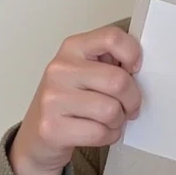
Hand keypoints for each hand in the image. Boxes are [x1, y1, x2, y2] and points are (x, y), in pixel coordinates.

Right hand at [10, 25, 141, 174]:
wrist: (36, 136)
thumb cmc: (69, 100)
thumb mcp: (85, 71)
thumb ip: (110, 62)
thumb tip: (138, 68)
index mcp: (72, 47)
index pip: (112, 37)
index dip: (132, 53)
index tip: (134, 69)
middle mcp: (60, 69)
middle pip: (118, 81)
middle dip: (132, 99)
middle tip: (129, 106)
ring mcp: (53, 98)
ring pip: (111, 110)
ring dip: (119, 121)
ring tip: (111, 120)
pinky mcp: (52, 128)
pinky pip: (100, 133)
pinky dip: (109, 136)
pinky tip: (101, 132)